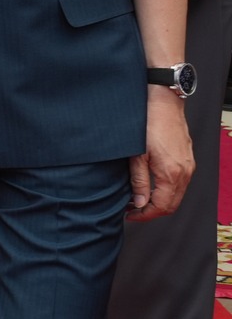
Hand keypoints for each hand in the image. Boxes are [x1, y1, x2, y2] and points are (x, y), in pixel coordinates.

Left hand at [129, 93, 193, 219]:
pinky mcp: (187, 160)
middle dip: (152, 211)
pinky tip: (151, 185)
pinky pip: (180, 183)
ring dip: (159, 201)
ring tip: (138, 198)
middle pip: (171, 204)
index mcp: (171, 174)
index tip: (130, 215)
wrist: (164, 103)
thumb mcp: (136, 155)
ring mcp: (188, 166)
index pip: (162, 207)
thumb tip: (139, 203)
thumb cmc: (148, 125)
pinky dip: (166, 190)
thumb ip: (139, 181)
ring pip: (176, 195)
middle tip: (132, 210)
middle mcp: (184, 172)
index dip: (145, 215)